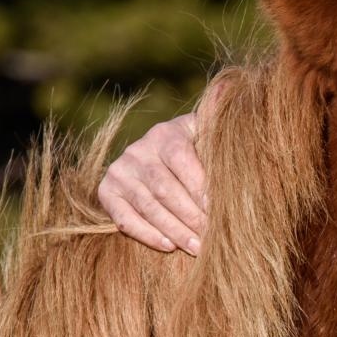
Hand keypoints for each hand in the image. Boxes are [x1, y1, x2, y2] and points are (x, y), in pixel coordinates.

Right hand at [97, 113, 207, 254]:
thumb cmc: (193, 149)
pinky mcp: (107, 193)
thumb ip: (216, 117)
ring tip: (197, 248)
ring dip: (174, 230)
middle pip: (165, 188)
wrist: (154, 159)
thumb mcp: (204, 131)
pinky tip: (168, 246)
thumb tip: (229, 88)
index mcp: (164, 134)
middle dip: (191, 216)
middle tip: (213, 238)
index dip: (200, 187)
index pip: (181, 159)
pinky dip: (146, 234)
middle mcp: (137, 151)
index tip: (220, 210)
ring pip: (148, 206)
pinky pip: (124, 219)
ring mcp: (120, 172)